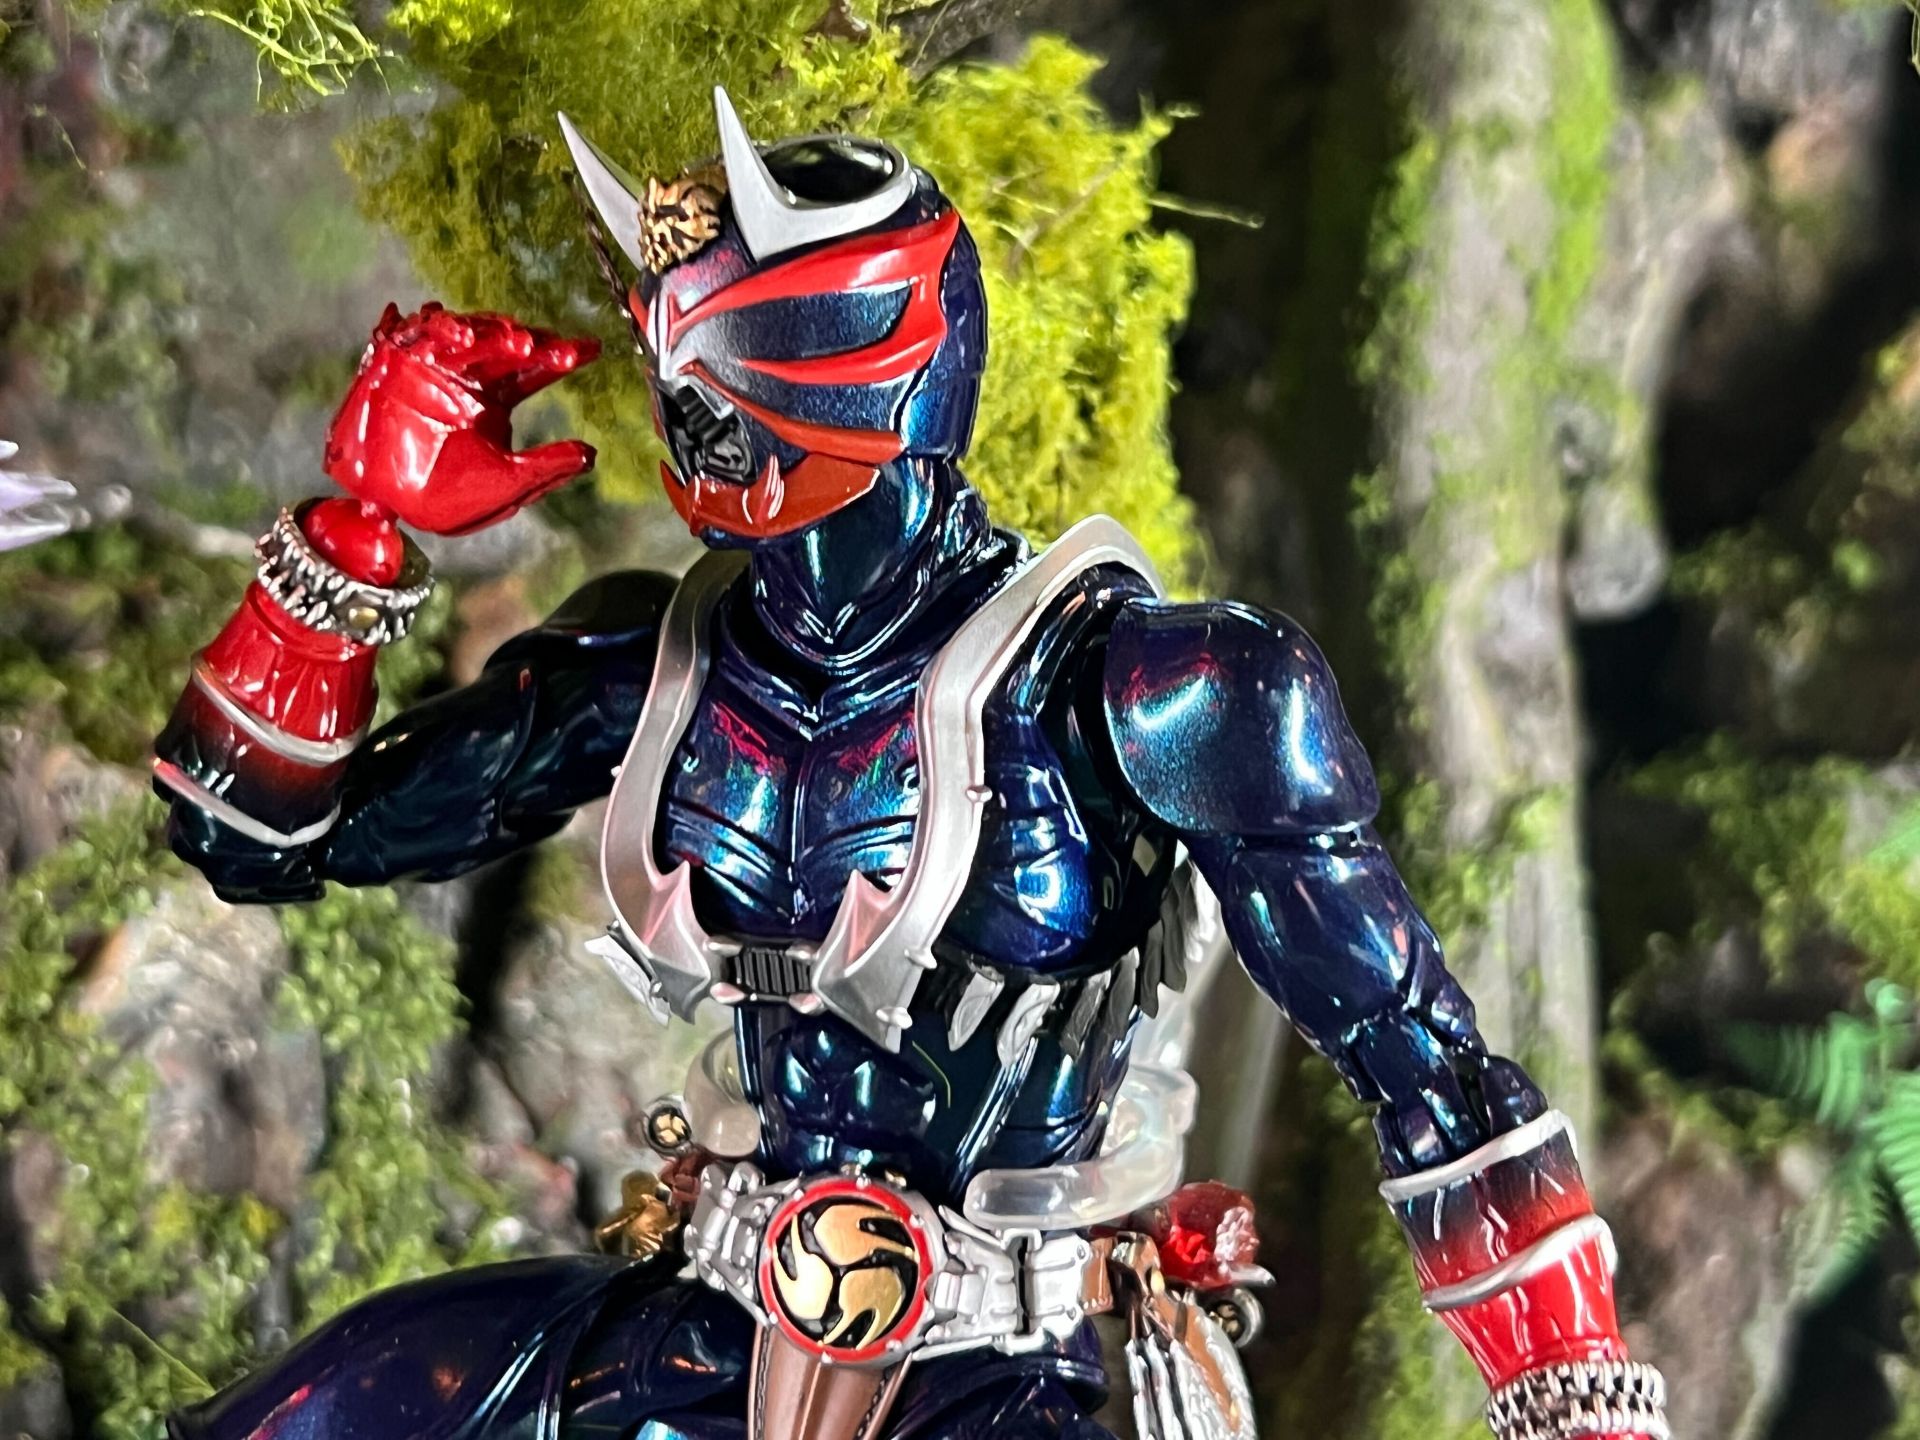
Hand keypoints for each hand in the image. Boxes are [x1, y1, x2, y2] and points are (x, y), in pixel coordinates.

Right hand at [324, 303, 599, 536]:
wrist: (386, 505)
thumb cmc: (443, 500)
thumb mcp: (504, 486)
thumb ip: (547, 468)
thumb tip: (593, 455)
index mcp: (494, 399)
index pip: (534, 370)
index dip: (561, 355)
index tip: (592, 349)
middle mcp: (466, 377)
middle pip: (502, 345)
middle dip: (527, 342)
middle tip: (544, 348)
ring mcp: (431, 366)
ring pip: (464, 335)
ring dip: (488, 334)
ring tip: (514, 344)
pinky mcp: (394, 361)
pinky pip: (412, 335)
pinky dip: (431, 329)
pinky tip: (457, 333)